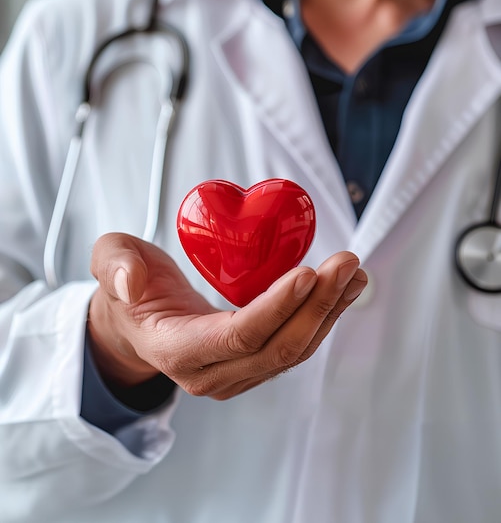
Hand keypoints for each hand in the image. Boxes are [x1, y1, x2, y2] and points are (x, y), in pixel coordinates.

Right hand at [88, 233, 366, 399]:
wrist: (139, 322)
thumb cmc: (128, 291)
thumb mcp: (109, 263)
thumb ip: (114, 268)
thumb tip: (132, 283)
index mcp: (176, 350)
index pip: (236, 337)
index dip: (274, 309)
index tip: (307, 272)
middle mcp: (212, 373)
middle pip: (277, 347)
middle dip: (316, 306)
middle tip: (344, 263)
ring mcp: (237, 374)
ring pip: (294, 350)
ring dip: (328, 310)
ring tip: (352, 272)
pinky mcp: (255, 363)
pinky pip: (296, 343)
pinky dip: (322, 315)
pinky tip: (342, 288)